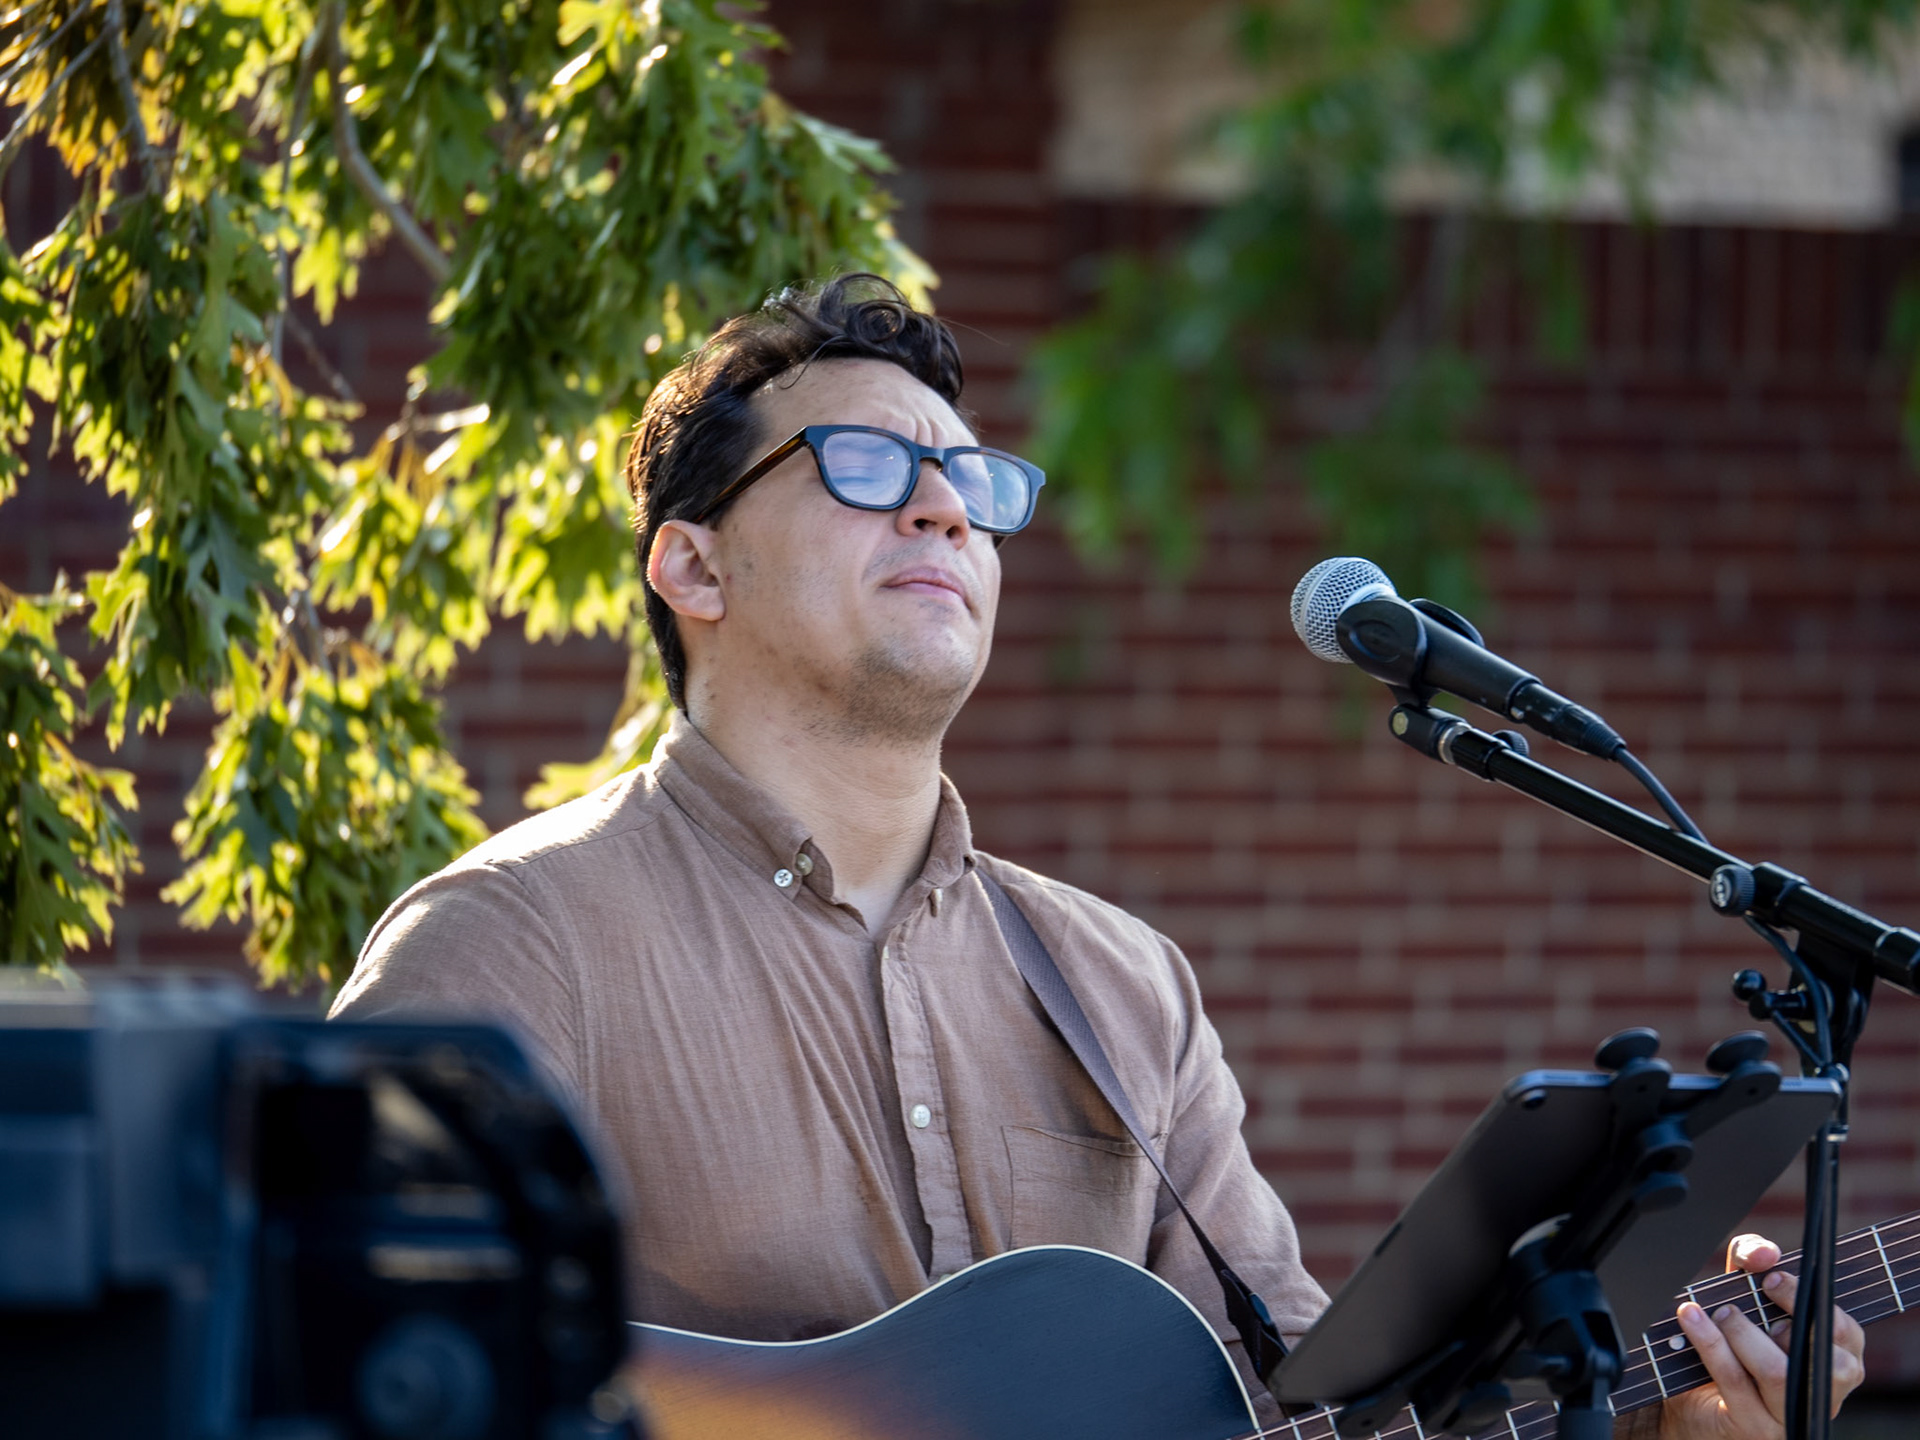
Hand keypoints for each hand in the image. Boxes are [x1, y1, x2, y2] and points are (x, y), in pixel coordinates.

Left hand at [1656, 1233, 1865, 1439]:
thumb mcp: (1745, 1295)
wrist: (1689, 1395)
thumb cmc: (1730, 1341)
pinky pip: (1736, 1383)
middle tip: (1739, 1302)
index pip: (1845, 1334)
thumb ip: (1754, 1263)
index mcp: (1835, 1362)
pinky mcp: (1755, 1429)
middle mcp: (1821, 1395)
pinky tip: (1690, 1319)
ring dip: (1741, 1332)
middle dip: (1781, 1320)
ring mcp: (1789, 1417)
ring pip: (1778, 1373)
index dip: (1808, 1300)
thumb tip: (1765, 1253)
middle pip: (1827, 1362)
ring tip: (1716, 1313)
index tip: (1771, 1278)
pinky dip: (1710, 1344)